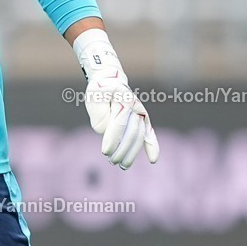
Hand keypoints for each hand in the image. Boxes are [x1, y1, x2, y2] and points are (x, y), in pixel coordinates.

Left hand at [75, 30, 159, 169]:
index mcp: (123, 98)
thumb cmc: (99, 90)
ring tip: (123, 165)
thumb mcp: (94, 97)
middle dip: (122, 150)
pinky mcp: (142, 119)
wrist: (110, 80)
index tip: (105, 151)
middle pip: (132, 132)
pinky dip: (152, 146)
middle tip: (111, 161)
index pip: (119, 122)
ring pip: (139, 135)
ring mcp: (140, 113)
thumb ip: (100, 114)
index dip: (113, 138)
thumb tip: (106, 131)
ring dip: (132, 152)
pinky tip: (153, 160)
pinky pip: (149, 133)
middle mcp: (135, 106)